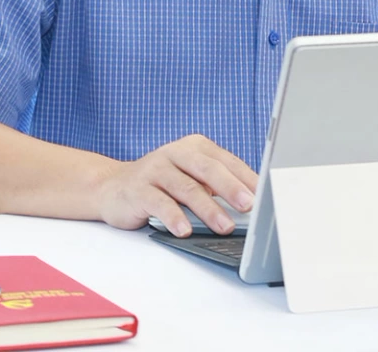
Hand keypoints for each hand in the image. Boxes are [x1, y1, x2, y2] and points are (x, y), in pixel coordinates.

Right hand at [95, 134, 255, 235]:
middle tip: (250, 206)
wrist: (112, 187)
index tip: (265, 194)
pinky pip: (159, 203)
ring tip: (225, 226)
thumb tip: (251, 202)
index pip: (227, 161)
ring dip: (208, 209)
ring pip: (187, 188)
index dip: (247, 177)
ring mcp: (155, 169)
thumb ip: (216, 185)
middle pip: (209, 170)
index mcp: (195, 146)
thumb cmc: (161, 183)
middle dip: (232, 189)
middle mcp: (176, 153)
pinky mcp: (138, 189)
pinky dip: (174, 217)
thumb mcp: (191, 178)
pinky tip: (185, 230)